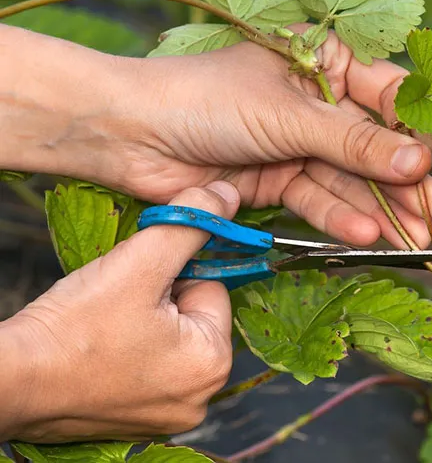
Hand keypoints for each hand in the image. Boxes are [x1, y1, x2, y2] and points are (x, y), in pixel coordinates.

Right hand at [0, 182, 239, 442]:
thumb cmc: (74, 327)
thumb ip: (190, 223)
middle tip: (116, 303)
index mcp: (212, 364)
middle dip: (158, 298)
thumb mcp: (141, 263)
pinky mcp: (135, 419)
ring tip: (103, 324)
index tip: (136, 282)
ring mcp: (167, 413)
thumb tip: (228, 195)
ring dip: (141, 320)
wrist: (10, 381)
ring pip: (166, 336)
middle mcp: (199, 398)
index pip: (212, 288)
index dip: (172, 274)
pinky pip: (144, 363)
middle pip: (191, 315)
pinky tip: (97, 346)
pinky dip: (125, 348)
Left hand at [113, 26, 431, 247]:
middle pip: (371, 144)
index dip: (413, 128)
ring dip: (376, 208)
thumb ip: (356, 143)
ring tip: (408, 236)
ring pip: (347, 178)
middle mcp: (315, 102)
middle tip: (430, 213)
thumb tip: (419, 162)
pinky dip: (338, 218)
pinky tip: (364, 235)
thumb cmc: (207, 100)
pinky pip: (317, 199)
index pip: (385, 93)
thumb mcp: (291, 116)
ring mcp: (296, 143)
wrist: (130, 135)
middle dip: (400, 181)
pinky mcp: (277, 180)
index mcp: (322, 61)